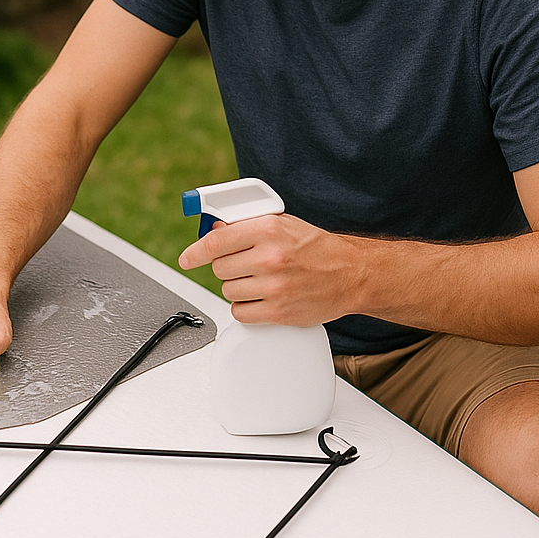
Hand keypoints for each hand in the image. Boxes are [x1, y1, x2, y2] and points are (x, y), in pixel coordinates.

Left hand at [177, 215, 360, 325]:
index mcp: (267, 231)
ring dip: (238, 288)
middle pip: (219, 269)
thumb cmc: (317, 248)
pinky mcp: (279, 312)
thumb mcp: (283, 224)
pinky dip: (246, 307)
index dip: (196, 251)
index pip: (216, 241)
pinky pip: (240, 313)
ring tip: (260, 281)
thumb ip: (247, 226)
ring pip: (228, 291)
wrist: (351, 274)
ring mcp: (274, 287)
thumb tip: (214, 231)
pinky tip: (261, 298)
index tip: (187, 258)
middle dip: (228, 267)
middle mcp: (269, 258)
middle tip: (247, 265)